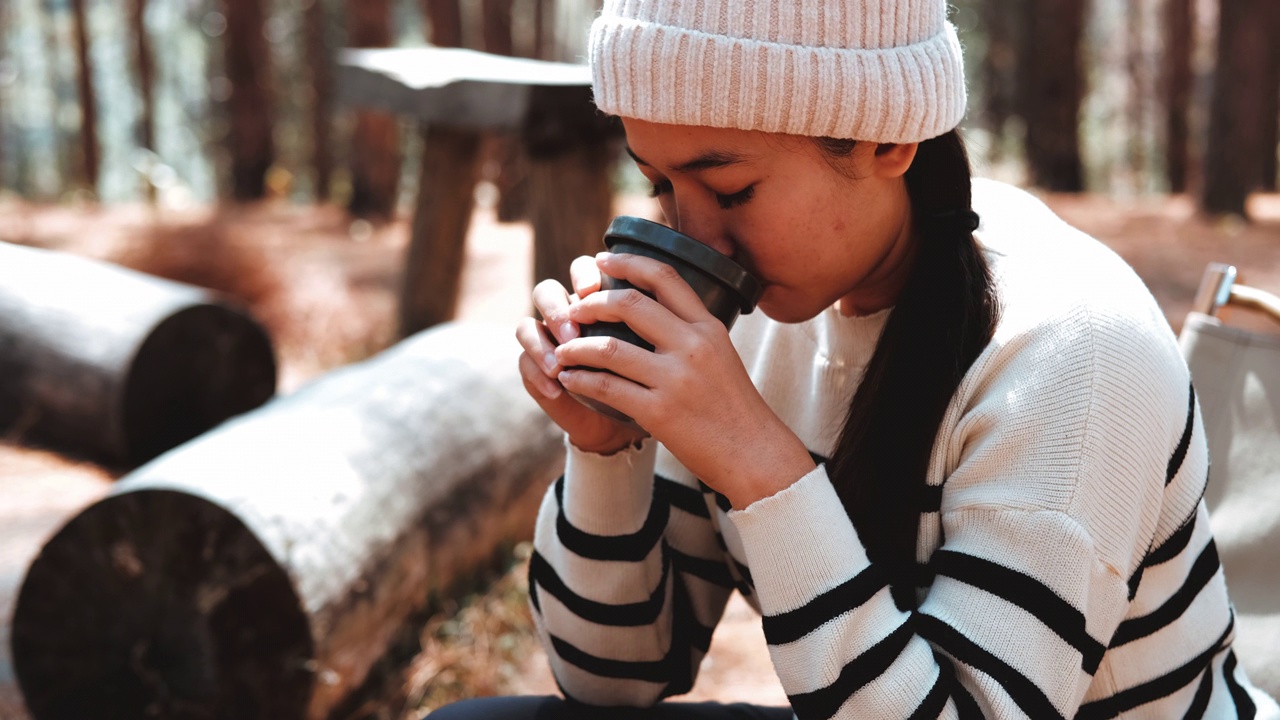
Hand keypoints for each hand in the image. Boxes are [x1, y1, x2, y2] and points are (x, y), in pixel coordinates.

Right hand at [516, 255, 649, 454]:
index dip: (582, 273)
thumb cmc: (648, 381)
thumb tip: (662, 304)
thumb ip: (649, 326)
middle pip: (546, 291)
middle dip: (556, 308)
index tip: (593, 288)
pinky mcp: (536, 371)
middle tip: (572, 332)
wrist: (626, 424)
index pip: (581, 270)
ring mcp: (549, 342)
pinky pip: (523, 363)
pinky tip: (556, 388)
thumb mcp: (653, 352)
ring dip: (542, 342)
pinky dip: (538, 375)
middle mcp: (568, 316)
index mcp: (597, 300)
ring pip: (526, 326)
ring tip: (560, 365)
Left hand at [553, 252, 815, 507]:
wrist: (754, 453)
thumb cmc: (733, 406)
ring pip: (609, 347)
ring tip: (562, 351)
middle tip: (572, 310)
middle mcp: (693, 345)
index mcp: (708, 327)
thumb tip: (654, 308)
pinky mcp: (660, 412)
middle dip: (591, 303)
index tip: (600, 261)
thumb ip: (691, 332)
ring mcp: (676, 379)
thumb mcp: (721, 355)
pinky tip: (570, 380)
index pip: (664, 277)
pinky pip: (606, 388)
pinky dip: (580, 381)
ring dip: (576, 347)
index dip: (626, 262)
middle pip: (629, 303)